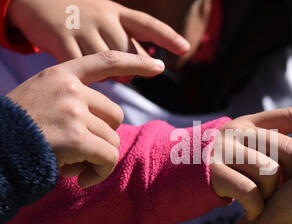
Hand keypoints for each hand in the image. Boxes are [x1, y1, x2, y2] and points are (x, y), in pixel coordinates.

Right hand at [7, 0, 189, 61]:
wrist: (35, 0)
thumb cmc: (78, 16)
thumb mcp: (104, 18)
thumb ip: (125, 40)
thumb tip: (147, 69)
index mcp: (116, 12)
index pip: (147, 24)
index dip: (167, 37)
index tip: (185, 48)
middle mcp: (103, 17)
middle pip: (128, 54)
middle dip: (128, 70)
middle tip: (120, 75)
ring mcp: (82, 26)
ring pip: (107, 64)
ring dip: (107, 76)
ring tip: (97, 73)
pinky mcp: (62, 39)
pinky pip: (83, 67)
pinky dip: (85, 77)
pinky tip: (81, 75)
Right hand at [7, 51, 164, 187]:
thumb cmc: (18, 132)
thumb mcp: (41, 100)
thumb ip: (74, 100)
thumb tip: (110, 121)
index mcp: (60, 75)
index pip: (105, 61)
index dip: (135, 63)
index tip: (158, 66)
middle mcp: (69, 89)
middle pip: (114, 115)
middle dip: (103, 136)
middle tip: (80, 150)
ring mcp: (73, 111)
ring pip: (112, 139)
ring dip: (98, 158)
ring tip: (73, 163)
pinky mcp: (76, 137)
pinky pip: (109, 158)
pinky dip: (100, 172)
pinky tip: (82, 178)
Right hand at [210, 107, 291, 219]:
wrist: (176, 176)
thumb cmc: (222, 169)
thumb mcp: (247, 150)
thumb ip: (274, 147)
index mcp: (251, 123)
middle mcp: (238, 130)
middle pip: (286, 148)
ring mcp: (224, 149)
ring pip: (270, 170)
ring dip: (273, 193)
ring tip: (265, 203)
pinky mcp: (213, 172)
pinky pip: (249, 190)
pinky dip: (255, 206)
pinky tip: (252, 213)